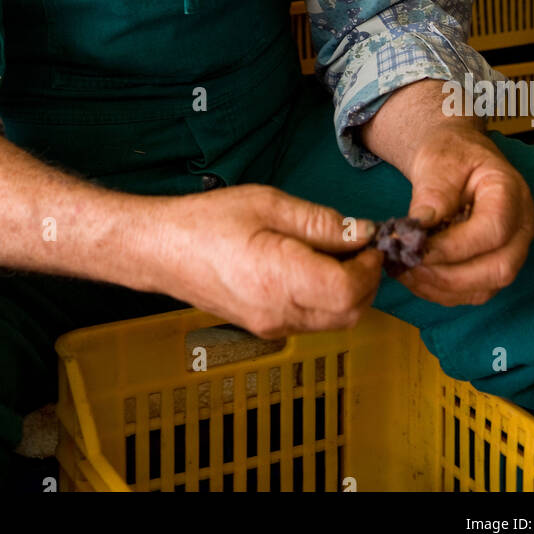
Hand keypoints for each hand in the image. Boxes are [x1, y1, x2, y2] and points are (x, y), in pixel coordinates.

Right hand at [148, 184, 383, 338]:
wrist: (163, 250)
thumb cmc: (209, 220)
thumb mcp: (268, 204)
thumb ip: (319, 222)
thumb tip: (362, 233)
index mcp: (277, 279)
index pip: (347, 290)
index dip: (369, 267)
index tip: (370, 242)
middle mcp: (278, 313)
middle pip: (349, 313)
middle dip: (366, 282)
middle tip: (361, 247)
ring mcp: (272, 326)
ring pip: (335, 322)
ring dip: (350, 292)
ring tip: (338, 254)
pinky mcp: (266, 328)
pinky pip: (313, 321)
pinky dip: (328, 300)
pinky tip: (315, 268)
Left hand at [399, 121, 533, 305]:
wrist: (457, 157)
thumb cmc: (451, 154)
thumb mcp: (439, 160)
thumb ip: (433, 192)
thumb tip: (419, 228)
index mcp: (511, 193)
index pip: (493, 231)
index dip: (454, 246)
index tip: (416, 246)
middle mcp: (521, 226)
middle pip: (498, 268)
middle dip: (448, 275)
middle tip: (408, 264)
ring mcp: (512, 250)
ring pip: (485, 288)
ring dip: (441, 287)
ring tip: (405, 270)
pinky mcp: (494, 266)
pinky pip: (473, 292)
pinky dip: (442, 291)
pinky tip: (415, 277)